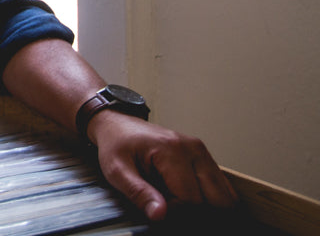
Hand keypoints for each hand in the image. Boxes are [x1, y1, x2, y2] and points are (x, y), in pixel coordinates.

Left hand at [89, 110, 237, 220]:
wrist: (118, 125)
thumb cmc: (117, 144)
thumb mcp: (117, 170)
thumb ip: (138, 193)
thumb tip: (160, 215)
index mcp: (172, 150)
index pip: (191, 199)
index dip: (175, 210)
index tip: (156, 204)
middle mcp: (193, 149)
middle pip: (218, 199)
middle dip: (196, 210)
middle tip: (171, 204)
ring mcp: (202, 152)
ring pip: (225, 195)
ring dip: (204, 204)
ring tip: (176, 196)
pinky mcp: (204, 156)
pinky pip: (220, 187)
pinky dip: (208, 197)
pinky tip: (185, 192)